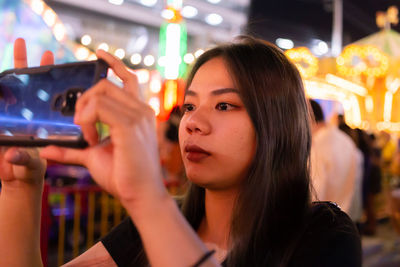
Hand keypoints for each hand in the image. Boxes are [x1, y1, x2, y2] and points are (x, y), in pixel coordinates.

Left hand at [0, 38, 52, 188]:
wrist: (27, 182)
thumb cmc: (18, 175)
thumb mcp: (17, 166)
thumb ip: (17, 161)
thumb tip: (13, 155)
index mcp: (9, 123)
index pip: (4, 96)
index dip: (4, 80)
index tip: (5, 63)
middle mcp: (19, 117)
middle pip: (19, 86)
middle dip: (21, 64)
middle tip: (21, 42)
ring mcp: (32, 119)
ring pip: (37, 92)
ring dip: (42, 73)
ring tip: (48, 54)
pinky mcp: (45, 124)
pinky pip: (52, 105)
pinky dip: (57, 92)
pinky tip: (64, 82)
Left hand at [40, 50, 165, 204]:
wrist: (140, 194)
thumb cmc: (123, 175)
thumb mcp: (93, 157)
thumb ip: (73, 149)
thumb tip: (46, 148)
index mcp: (138, 113)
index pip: (128, 78)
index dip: (114, 64)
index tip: (99, 53)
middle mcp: (141, 110)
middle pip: (106, 84)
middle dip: (84, 99)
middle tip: (80, 124)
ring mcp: (138, 116)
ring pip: (101, 93)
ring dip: (84, 112)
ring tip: (86, 135)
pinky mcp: (130, 125)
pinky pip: (99, 107)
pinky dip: (87, 120)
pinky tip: (90, 137)